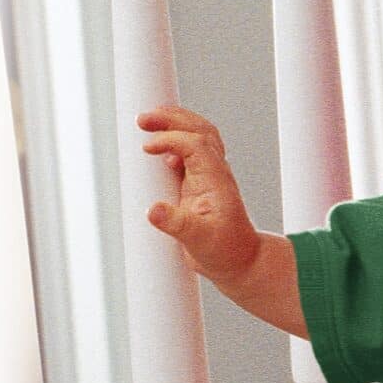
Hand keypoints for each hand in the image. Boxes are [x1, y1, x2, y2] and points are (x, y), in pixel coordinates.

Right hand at [139, 106, 263, 280]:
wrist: (239, 263)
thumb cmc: (225, 253)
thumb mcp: (199, 241)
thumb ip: (176, 224)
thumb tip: (153, 210)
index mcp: (216, 181)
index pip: (196, 145)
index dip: (172, 139)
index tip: (147, 148)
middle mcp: (215, 174)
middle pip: (200, 131)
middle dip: (172, 118)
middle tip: (143, 119)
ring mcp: (209, 176)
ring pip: (198, 136)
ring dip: (174, 123)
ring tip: (147, 122)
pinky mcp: (199, 184)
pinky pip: (190, 151)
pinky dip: (174, 141)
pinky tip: (157, 148)